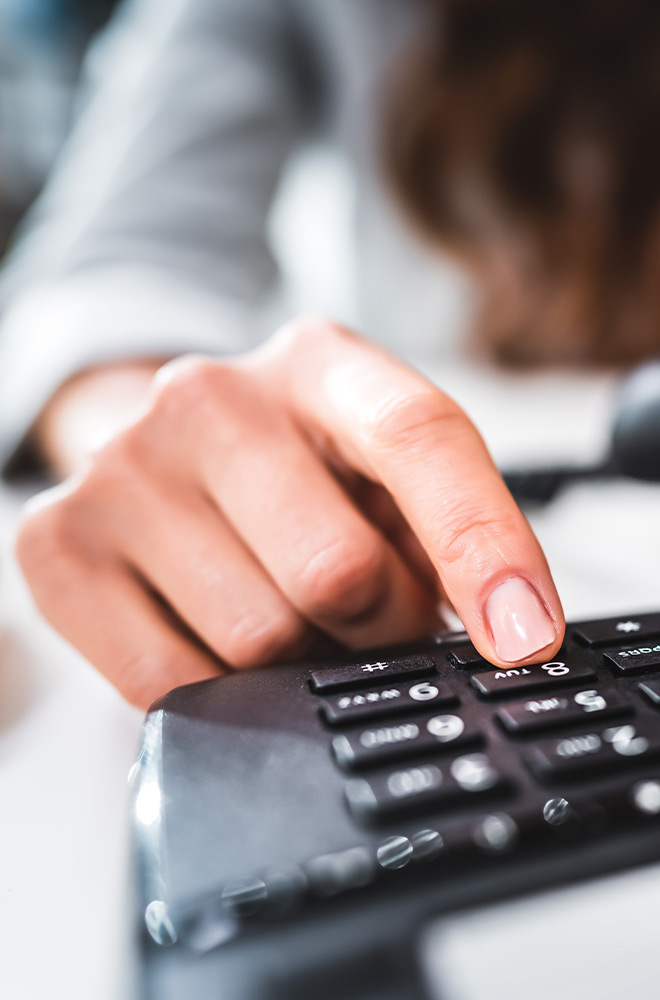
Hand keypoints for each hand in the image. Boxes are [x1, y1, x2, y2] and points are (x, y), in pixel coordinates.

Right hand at [17, 319, 563, 707]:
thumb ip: (445, 528)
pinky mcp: (57, 544)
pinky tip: (217, 635)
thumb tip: (507, 631)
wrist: (165, 454)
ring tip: (285, 613)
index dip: (483, 543)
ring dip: (298, 658)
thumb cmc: (297, 472)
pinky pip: (171, 683)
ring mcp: (123, 468)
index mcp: (317, 364)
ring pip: (256, 640)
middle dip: (379, 626)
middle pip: (337, 572)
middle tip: (367, 615)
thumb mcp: (380, 470)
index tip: (522, 637)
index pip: (418, 436)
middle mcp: (209, 396)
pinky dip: (221, 690)